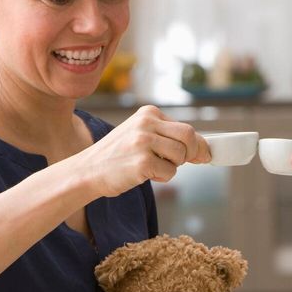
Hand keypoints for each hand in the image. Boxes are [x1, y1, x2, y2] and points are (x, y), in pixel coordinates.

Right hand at [72, 105, 210, 197]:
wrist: (86, 171)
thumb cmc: (117, 156)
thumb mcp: (140, 136)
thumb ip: (168, 138)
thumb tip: (205, 149)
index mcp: (148, 113)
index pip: (186, 128)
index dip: (197, 144)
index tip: (202, 155)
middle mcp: (146, 123)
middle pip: (189, 137)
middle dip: (191, 154)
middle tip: (179, 164)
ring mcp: (143, 142)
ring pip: (181, 156)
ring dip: (173, 167)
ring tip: (152, 167)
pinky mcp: (142, 162)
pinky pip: (170, 172)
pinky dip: (162, 177)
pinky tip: (143, 173)